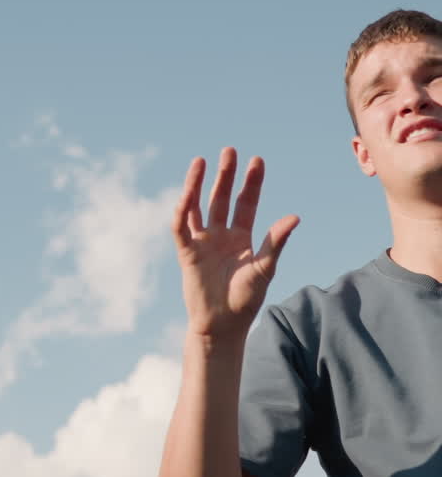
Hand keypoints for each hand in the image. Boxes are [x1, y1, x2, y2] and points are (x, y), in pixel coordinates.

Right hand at [171, 149, 298, 340]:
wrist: (223, 325)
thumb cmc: (245, 300)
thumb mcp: (264, 268)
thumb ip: (275, 242)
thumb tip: (294, 217)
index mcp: (241, 238)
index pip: (246, 203)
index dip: (251, 183)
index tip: (257, 161)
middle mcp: (221, 236)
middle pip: (222, 198)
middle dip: (226, 175)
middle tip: (230, 151)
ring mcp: (202, 242)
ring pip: (198, 206)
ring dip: (198, 184)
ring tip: (201, 160)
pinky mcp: (187, 253)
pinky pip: (181, 228)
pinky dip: (182, 211)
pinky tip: (186, 194)